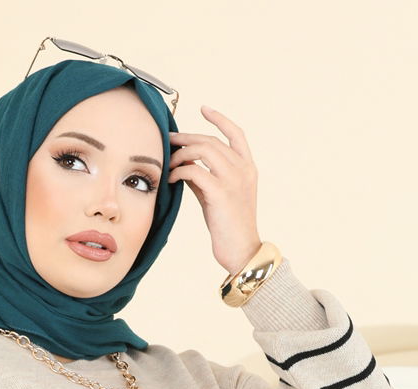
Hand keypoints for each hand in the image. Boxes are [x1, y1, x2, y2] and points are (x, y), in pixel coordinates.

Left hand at [168, 106, 261, 276]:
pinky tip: (171, 178)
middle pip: (211, 140)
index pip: (236, 133)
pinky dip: (179, 171)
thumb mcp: (218, 195)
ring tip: (169, 163)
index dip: (219, 119)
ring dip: (181, 154)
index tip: (203, 109)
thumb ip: (205, 176)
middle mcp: (243, 169)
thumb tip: (184, 163)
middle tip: (169, 140)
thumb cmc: (228, 225)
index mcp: (248, 167)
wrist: (242, 250)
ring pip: (203, 150)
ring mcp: (233, 180)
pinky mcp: (220, 193)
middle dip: (186, 137)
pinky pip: (194, 171)